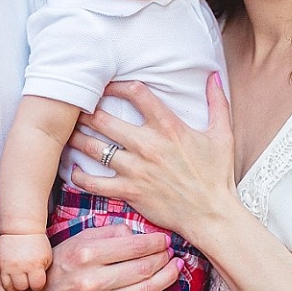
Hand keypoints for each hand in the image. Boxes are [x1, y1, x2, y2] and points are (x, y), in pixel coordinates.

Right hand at [0, 233, 51, 290]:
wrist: (21, 229)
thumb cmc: (37, 244)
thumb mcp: (46, 257)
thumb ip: (43, 273)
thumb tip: (36, 288)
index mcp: (34, 264)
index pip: (37, 285)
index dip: (37, 283)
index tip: (36, 277)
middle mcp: (19, 266)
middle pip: (21, 287)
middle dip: (25, 284)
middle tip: (25, 277)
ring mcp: (7, 265)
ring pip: (8, 287)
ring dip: (13, 285)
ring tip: (17, 277)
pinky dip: (4, 281)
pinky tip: (9, 276)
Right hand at [24, 223, 179, 290]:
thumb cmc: (61, 265)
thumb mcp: (78, 240)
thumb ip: (108, 233)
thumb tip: (137, 234)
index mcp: (85, 255)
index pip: (133, 246)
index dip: (155, 242)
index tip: (164, 238)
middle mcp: (91, 281)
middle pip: (143, 268)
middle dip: (164, 258)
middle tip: (172, 251)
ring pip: (145, 289)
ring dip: (166, 277)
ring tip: (175, 267)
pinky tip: (160, 283)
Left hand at [68, 73, 236, 250]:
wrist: (212, 214)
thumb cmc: (217, 175)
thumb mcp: (222, 134)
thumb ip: (217, 102)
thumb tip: (214, 76)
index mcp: (169, 127)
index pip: (136, 93)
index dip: (118, 85)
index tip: (108, 86)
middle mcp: (148, 145)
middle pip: (104, 119)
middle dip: (86, 110)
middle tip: (76, 107)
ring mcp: (136, 169)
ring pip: (94, 148)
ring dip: (77, 138)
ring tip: (69, 132)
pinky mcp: (129, 191)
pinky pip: (94, 183)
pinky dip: (79, 176)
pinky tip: (74, 169)